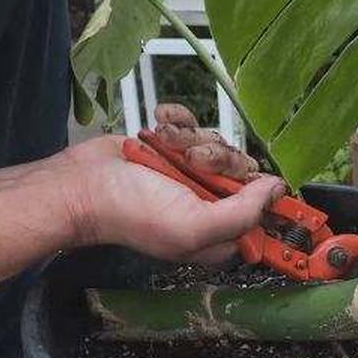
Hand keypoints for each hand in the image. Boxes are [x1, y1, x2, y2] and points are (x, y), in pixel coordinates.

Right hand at [60, 105, 284, 262]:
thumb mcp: (194, 226)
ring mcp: (191, 176)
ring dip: (191, 141)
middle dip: (219, 159)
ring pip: (217, 143)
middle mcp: (209, 205)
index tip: (258, 179)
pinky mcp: (175, 151)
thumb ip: (243, 214)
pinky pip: (193, 126)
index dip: (265, 195)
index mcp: (219, 233)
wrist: (81, 185)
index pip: (263, 213)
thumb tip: (276, 192)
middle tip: (196, 164)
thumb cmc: (130, 213)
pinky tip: (160, 131)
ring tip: (168, 148)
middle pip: (243, 170)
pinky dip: (176, 124)